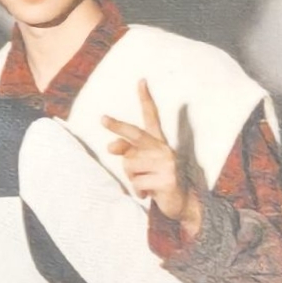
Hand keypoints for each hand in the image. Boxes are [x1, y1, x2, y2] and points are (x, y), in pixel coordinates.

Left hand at [101, 79, 201, 236]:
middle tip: (102, 119)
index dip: (146, 99)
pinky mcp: (167, 179)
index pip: (151, 117)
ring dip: (132, 178)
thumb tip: (110, 146)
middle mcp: (163, 148)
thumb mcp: (141, 163)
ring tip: (146, 182)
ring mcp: (167, 163)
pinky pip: (137, 183)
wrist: (179, 202)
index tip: (141, 80)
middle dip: (117, 126)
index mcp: (157, 142)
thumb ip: (126, 151)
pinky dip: (138, 191)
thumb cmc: (155, 179)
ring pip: (129, 165)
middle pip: (135, 135)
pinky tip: (150, 193)